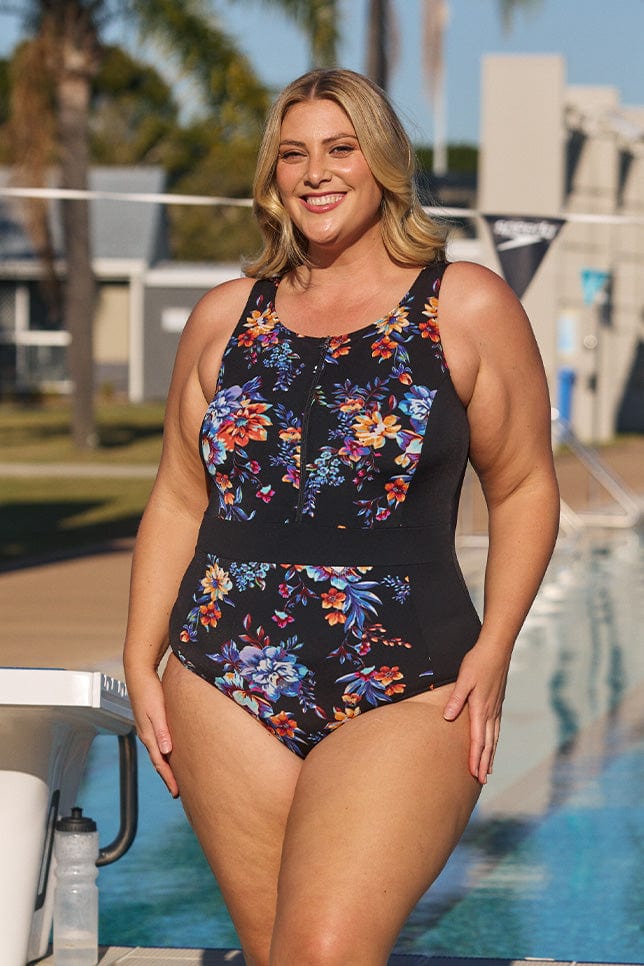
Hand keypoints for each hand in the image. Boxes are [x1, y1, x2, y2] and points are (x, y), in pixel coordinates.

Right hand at [125, 664, 178, 797]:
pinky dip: (164, 753)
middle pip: (158, 761)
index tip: (176, 792)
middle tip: (177, 791)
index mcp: (148, 735)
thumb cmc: (149, 690)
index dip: (168, 778)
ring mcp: (148, 729)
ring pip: (158, 753)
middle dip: (167, 777)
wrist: (139, 675)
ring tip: (175, 776)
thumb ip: (162, 731)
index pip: (159, 763)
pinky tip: (170, 753)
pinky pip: (158, 744)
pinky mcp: (151, 722)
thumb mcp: (157, 711)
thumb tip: (166, 752)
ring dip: (166, 766)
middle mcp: (147, 735)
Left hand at [442, 640, 510, 783]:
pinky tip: (493, 743)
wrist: (496, 650)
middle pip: (488, 743)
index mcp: (481, 709)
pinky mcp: (497, 703)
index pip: (478, 740)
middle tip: (482, 781)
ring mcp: (496, 708)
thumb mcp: (463, 679)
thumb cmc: (477, 662)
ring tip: (488, 769)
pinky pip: (496, 728)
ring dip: (490, 754)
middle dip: (484, 763)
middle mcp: (491, 712)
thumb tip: (447, 718)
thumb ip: (455, 698)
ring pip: (494, 737)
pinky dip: (494, 740)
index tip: (474, 776)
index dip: (476, 759)